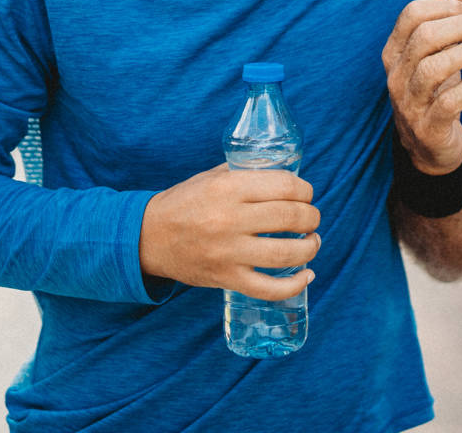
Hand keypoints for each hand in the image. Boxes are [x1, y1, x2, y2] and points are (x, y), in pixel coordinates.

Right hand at [138, 164, 320, 300]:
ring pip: (287, 254)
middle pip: (291, 218)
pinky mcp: (227, 278)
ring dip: (310, 247)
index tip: (307, 195)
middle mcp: (230, 219)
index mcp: (228, 188)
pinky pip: (269, 289)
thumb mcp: (213, 177)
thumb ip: (247, 173)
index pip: (285, 186)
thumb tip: (286, 174)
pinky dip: (294, 285)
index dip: (305, 191)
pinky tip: (306, 275)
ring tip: (312, 242)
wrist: (149, 237)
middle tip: (311, 218)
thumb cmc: (185, 203)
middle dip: (311, 217)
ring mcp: (229, 252)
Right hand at [382, 0, 461, 174]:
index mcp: (394, 52)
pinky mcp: (429, 127)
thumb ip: (450, 20)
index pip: (412, 14)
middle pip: (425, 37)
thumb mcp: (439, 54)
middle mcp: (395, 75)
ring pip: (434, 68)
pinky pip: (450, 101)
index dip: (446, 6)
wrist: (429, 147)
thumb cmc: (435, 90)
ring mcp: (409, 103)